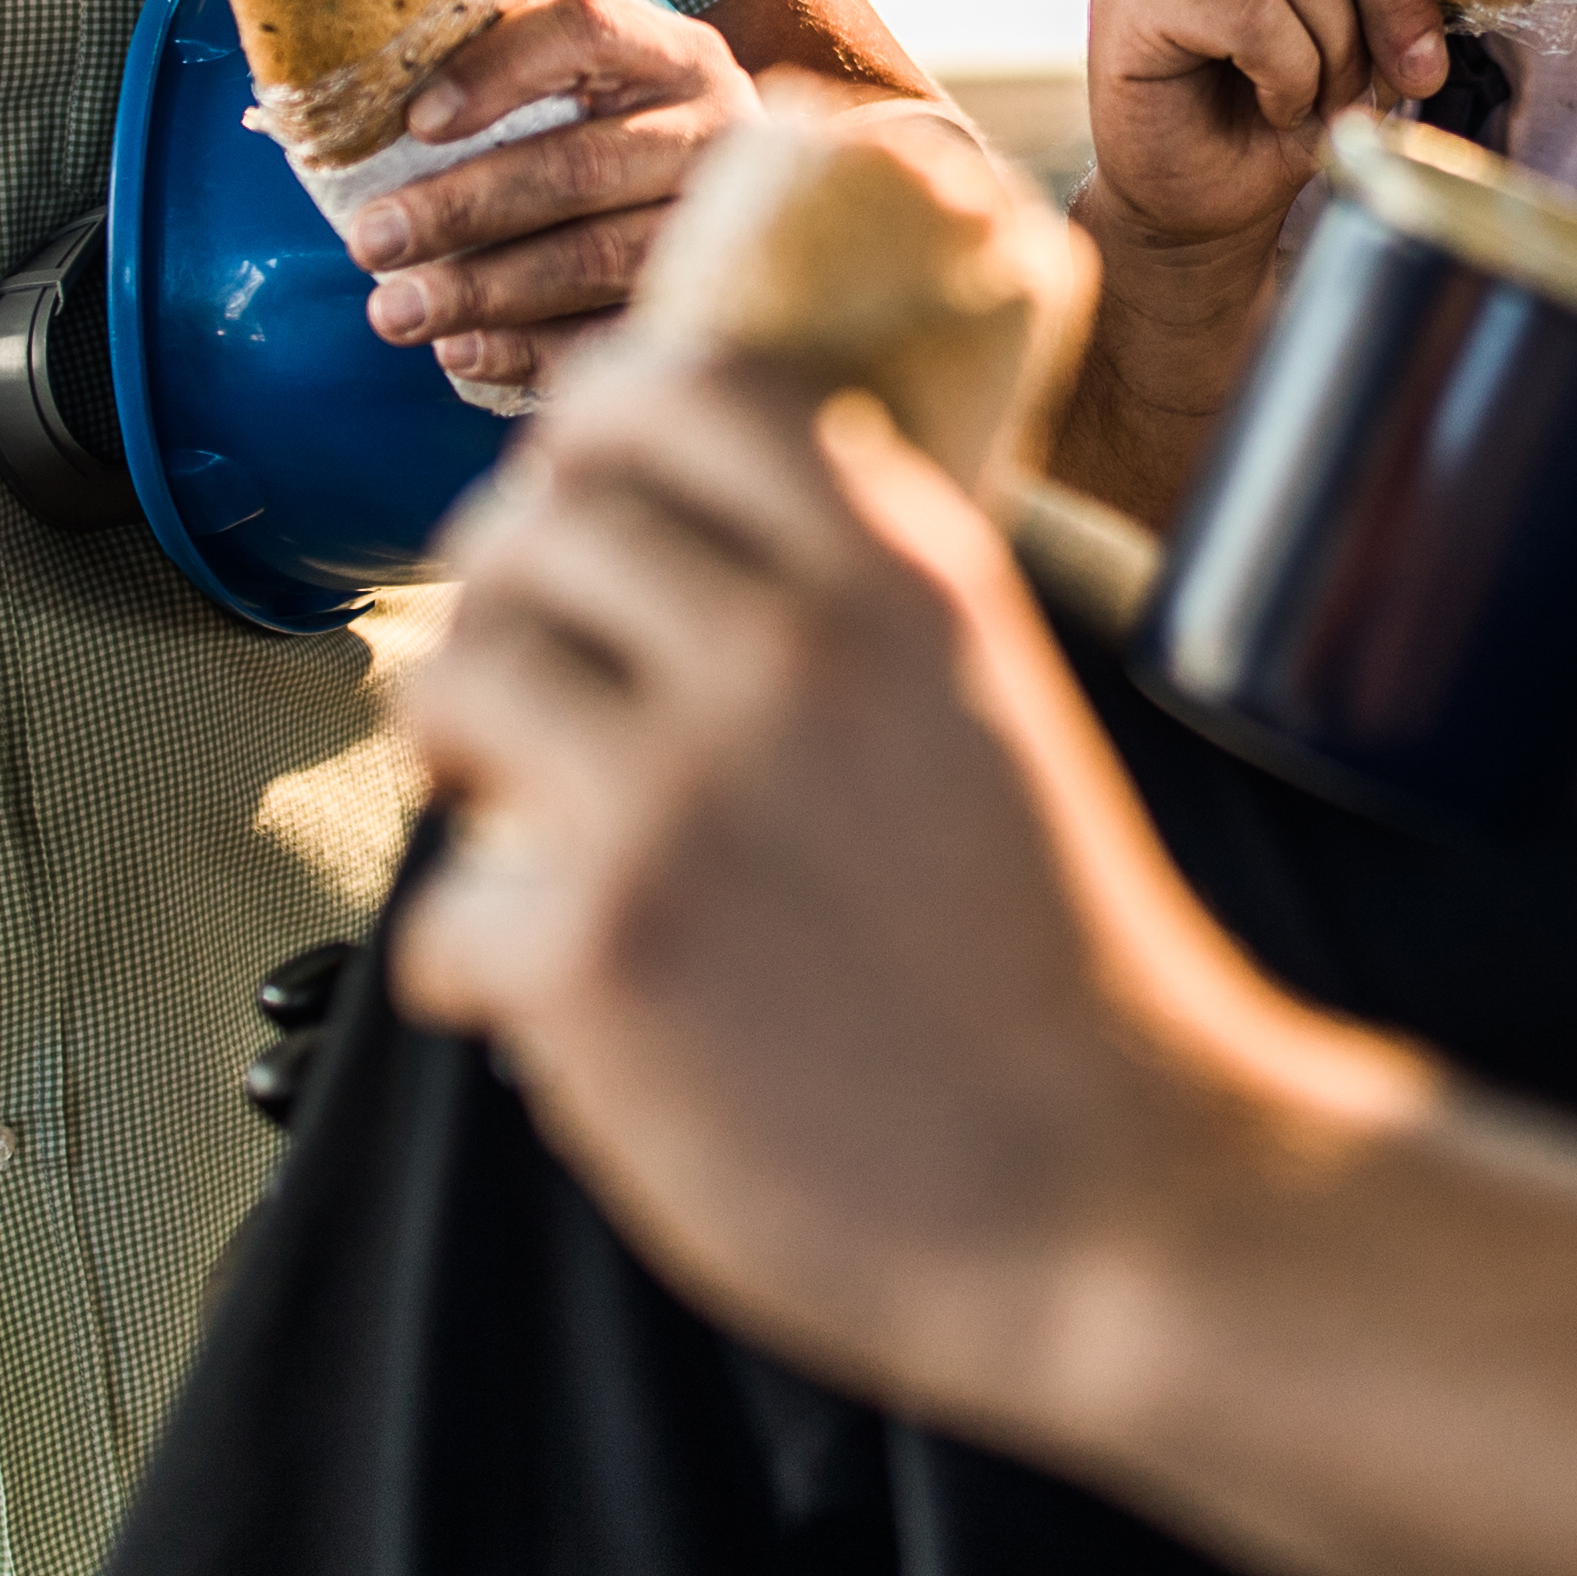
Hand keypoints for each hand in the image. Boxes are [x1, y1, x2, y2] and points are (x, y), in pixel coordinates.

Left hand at [342, 0, 764, 387]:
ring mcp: (720, 227)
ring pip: (597, 259)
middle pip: (581, 166)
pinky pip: (613, 336)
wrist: (710, 198)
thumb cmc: (612, 128)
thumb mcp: (588, 78)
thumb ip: (510, 68)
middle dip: (463, 208)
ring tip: (395, 311)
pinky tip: (460, 350)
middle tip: (370, 240)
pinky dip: (530, 350)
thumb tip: (366, 98)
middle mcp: (716, 131)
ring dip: (483, 290)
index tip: (416, 122)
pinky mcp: (710, 307)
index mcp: (674, 53)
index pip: (588, 32)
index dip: (500, 70)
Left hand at [388, 343, 1332, 1417]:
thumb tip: (703, 528)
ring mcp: (680, 794)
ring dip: (462, 739)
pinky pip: (451, 900)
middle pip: (536, 522)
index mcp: (898, 577)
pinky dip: (479, 959)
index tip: (581, 495)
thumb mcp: (993, 705)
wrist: (1124, 1189)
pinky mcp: (601, 951)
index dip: (596, 432)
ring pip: (454, 672)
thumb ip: (867, 603)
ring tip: (504, 803)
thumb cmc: (1062, 970)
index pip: (681, 387)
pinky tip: (545, 1001)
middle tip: (530, 682)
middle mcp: (788, 650)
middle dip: (508, 598)